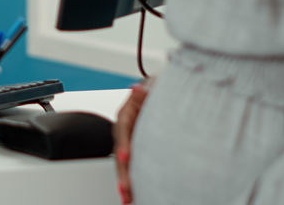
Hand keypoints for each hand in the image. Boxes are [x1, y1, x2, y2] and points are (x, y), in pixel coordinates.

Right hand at [113, 79, 151, 204]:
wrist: (163, 96)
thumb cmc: (158, 93)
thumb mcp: (154, 89)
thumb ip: (145, 92)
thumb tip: (137, 89)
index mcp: (127, 113)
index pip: (123, 129)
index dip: (124, 143)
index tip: (127, 157)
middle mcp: (126, 129)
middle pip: (120, 152)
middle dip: (122, 172)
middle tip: (125, 189)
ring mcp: (130, 141)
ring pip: (124, 163)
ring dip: (125, 181)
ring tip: (126, 198)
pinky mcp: (137, 151)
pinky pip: (132, 167)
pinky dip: (132, 181)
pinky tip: (133, 195)